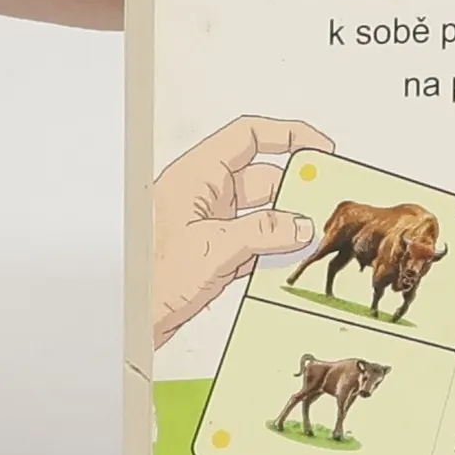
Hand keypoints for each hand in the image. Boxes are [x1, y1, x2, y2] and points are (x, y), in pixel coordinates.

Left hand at [151, 116, 329, 347]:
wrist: (131, 318)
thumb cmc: (149, 278)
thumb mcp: (214, 248)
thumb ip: (263, 232)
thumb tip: (300, 224)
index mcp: (197, 177)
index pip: (248, 137)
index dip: (286, 136)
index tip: (318, 149)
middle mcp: (204, 196)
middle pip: (262, 178)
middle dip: (293, 189)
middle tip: (323, 202)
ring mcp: (209, 224)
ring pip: (260, 213)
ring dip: (285, 225)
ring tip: (312, 236)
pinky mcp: (213, 252)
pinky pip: (254, 242)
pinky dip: (273, 249)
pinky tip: (288, 261)